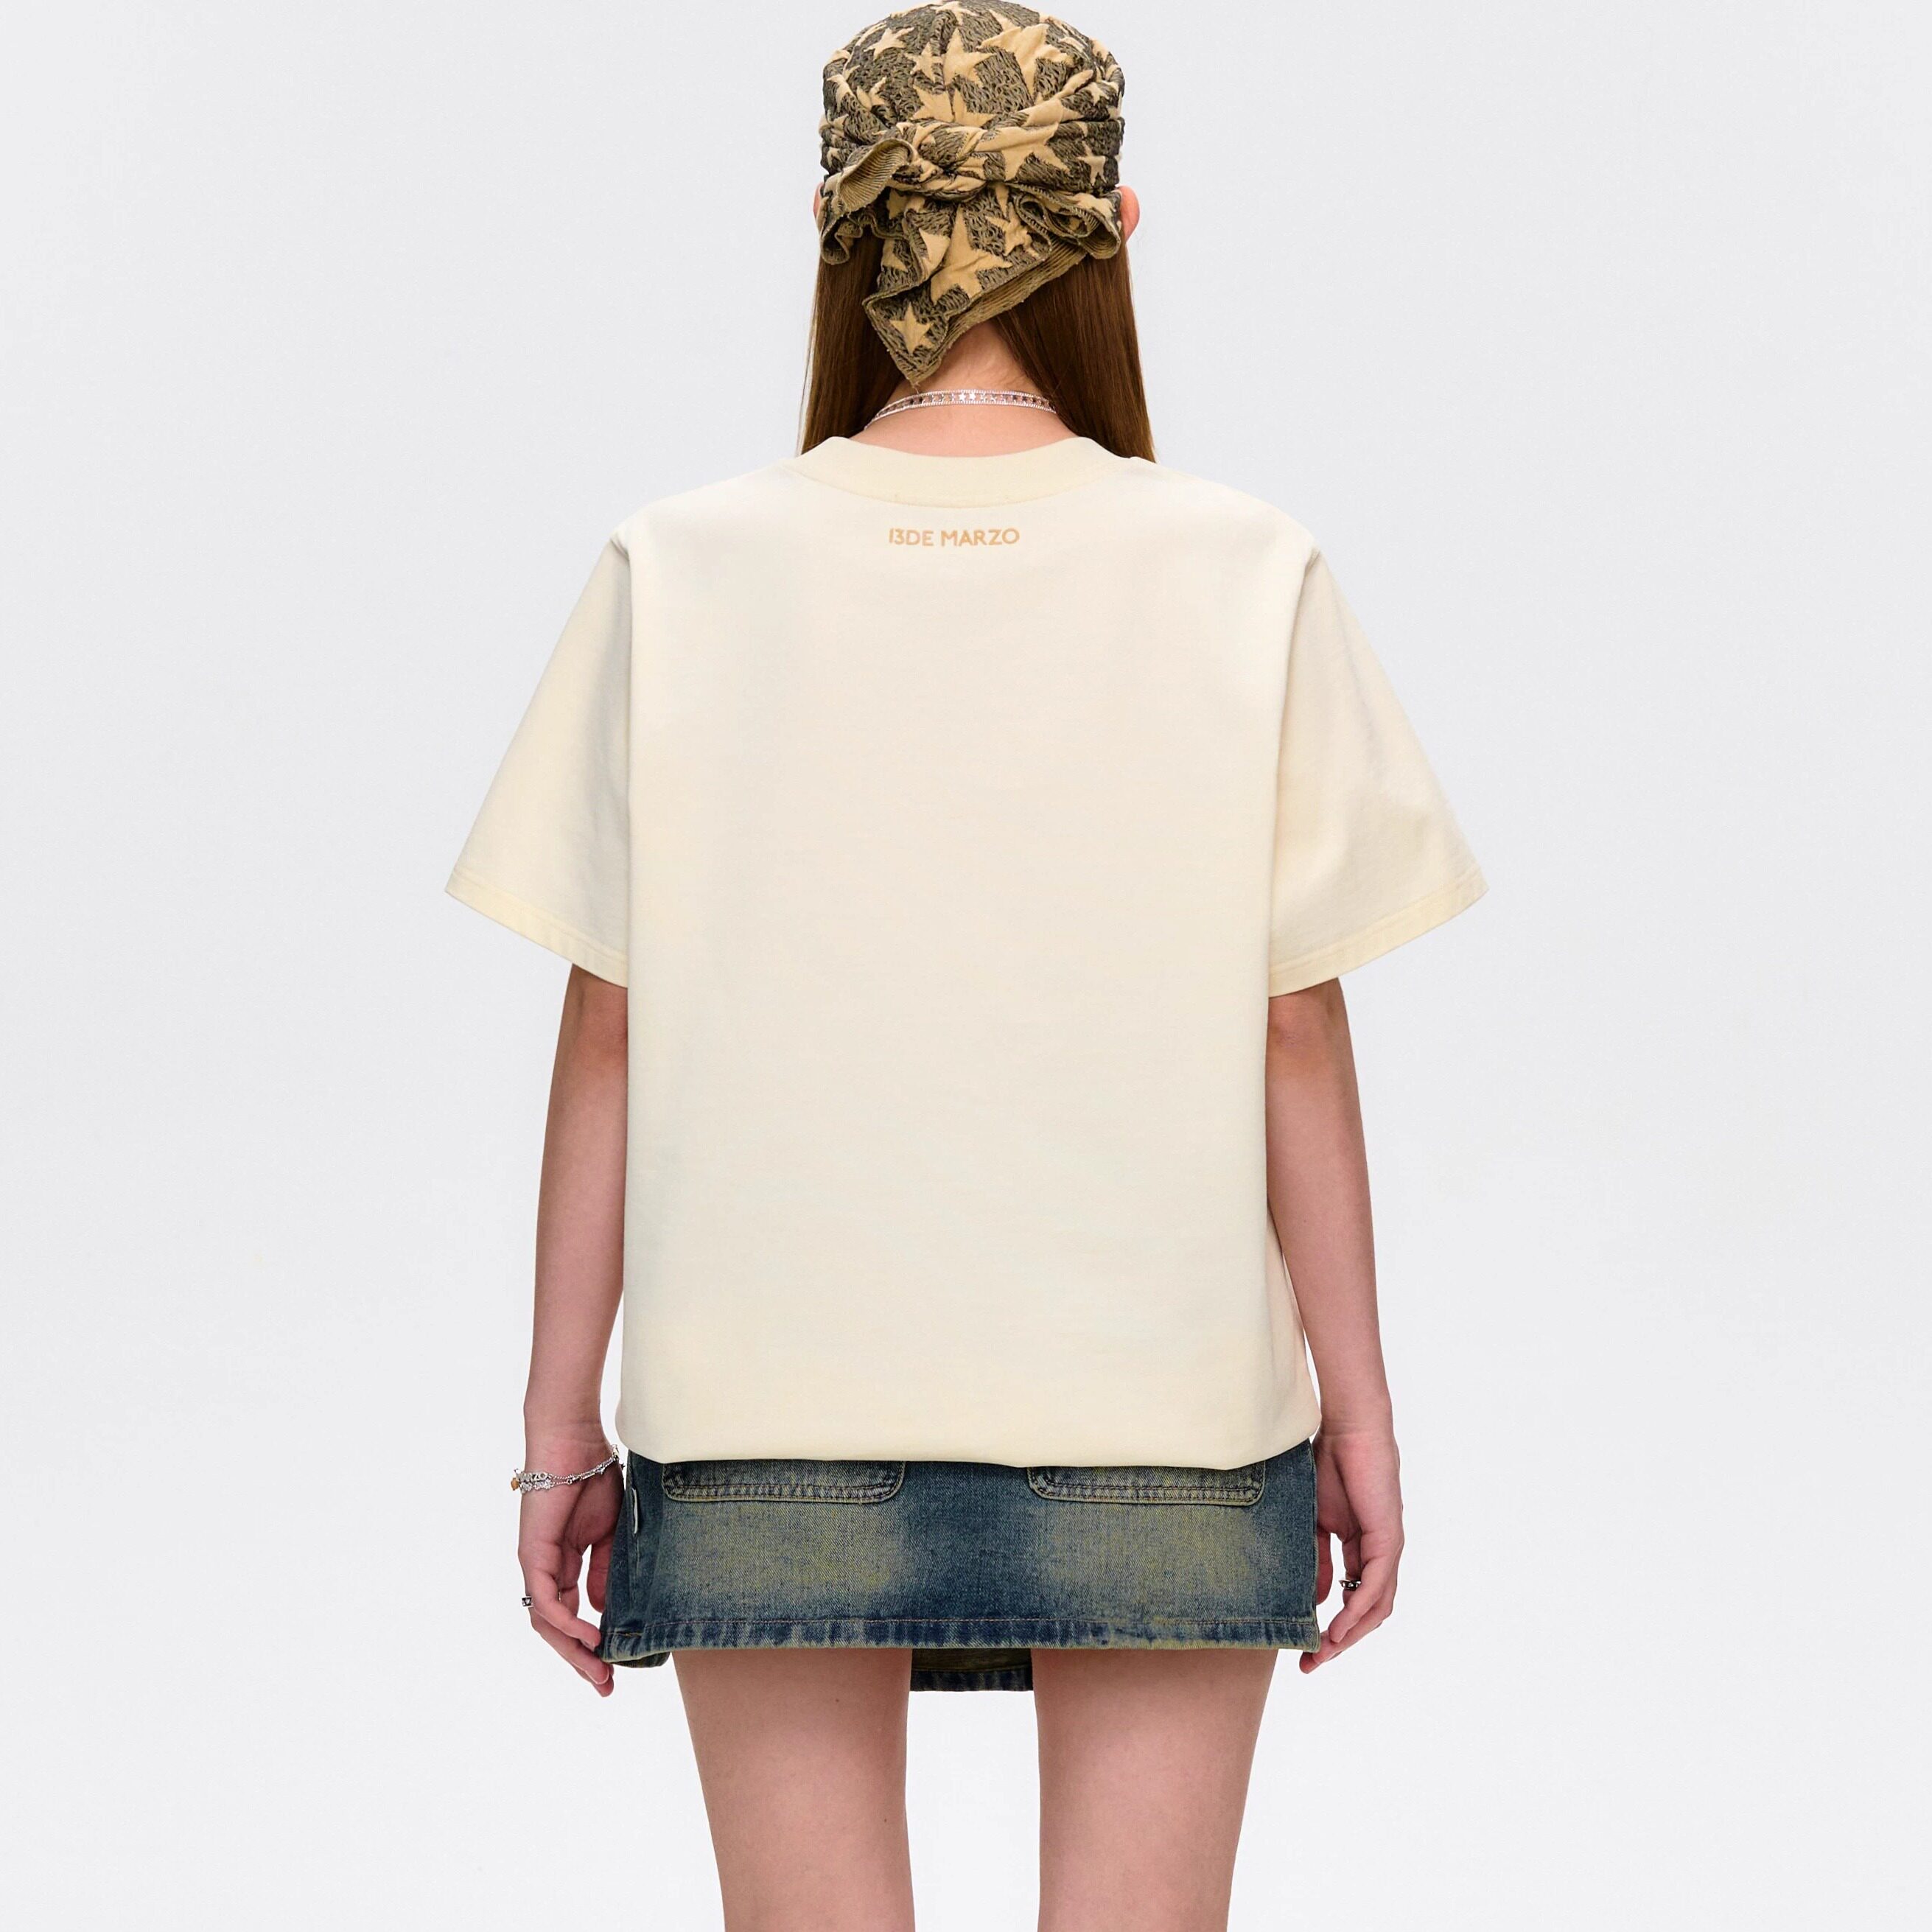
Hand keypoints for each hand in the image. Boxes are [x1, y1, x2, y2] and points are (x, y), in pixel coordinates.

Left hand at [517, 1434, 620, 1695]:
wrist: (575, 1443)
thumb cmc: (593, 1477)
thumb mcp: (609, 1534)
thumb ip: (605, 1573)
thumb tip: (604, 1614)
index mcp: (563, 1564)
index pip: (572, 1615)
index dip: (591, 1644)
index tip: (616, 1668)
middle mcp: (544, 1570)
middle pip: (556, 1629)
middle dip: (580, 1660)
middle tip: (605, 1686)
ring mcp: (536, 1564)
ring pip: (547, 1623)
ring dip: (572, 1651)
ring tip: (599, 1671)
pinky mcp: (532, 1556)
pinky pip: (544, 1602)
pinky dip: (565, 1623)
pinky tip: (587, 1638)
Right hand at [1301, 1426, 1402, 1672]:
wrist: (1346, 1431)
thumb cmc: (1328, 1466)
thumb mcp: (1314, 1524)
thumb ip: (1316, 1562)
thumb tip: (1315, 1602)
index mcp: (1361, 1550)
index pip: (1352, 1600)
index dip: (1332, 1628)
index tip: (1305, 1649)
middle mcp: (1379, 1555)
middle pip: (1367, 1612)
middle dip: (1340, 1641)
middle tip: (1312, 1662)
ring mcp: (1386, 1549)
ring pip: (1376, 1607)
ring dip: (1349, 1634)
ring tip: (1323, 1652)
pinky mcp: (1388, 1541)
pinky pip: (1375, 1586)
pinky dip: (1356, 1610)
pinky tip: (1337, 1626)